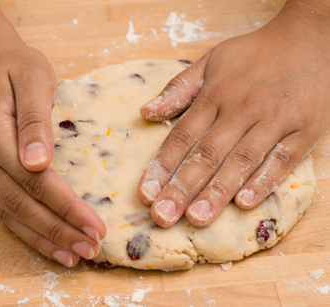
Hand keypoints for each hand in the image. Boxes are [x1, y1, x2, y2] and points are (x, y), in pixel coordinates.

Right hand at [0, 25, 105, 266]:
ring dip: (44, 239)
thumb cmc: (15, 67)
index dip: (65, 206)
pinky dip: (28, 231)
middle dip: (59, 229)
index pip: (34, 181)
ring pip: (11, 214)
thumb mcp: (32, 79)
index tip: (95, 224)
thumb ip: (35, 120)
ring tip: (74, 256)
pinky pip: (4, 210)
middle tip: (91, 248)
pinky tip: (49, 244)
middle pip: (22, 204)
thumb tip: (38, 162)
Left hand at [137, 1, 329, 227]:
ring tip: (197, 217)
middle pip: (207, 154)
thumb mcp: (211, 61)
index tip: (146, 193)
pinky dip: (264, 181)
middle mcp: (241, 108)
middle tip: (163, 216)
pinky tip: (244, 202)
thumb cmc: (255, 54)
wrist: (312, 37)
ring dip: (217, 191)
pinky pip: (283, 159)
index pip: (182, 137)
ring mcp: (275, 119)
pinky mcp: (305, 128)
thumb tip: (146, 112)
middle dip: (182, 188)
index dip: (162, 167)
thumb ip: (178, 88)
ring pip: (241, 160)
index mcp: (215, 94)